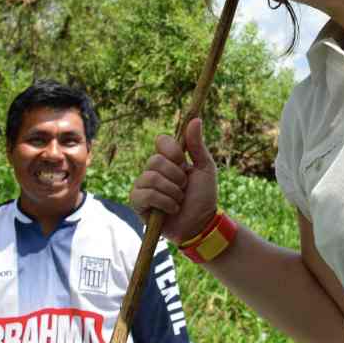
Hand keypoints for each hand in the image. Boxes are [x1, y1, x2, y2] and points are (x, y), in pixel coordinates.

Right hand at [131, 118, 217, 243]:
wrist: (202, 223)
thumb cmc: (204, 196)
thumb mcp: (205, 168)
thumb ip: (197, 145)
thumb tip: (196, 119)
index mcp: (169, 160)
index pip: (161, 141)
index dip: (173, 151)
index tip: (184, 161)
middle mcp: (153, 170)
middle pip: (155, 160)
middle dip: (176, 176)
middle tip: (184, 187)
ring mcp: (144, 186)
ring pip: (151, 178)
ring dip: (172, 192)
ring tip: (179, 201)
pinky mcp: (138, 204)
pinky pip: (144, 195)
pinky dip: (164, 203)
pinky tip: (171, 210)